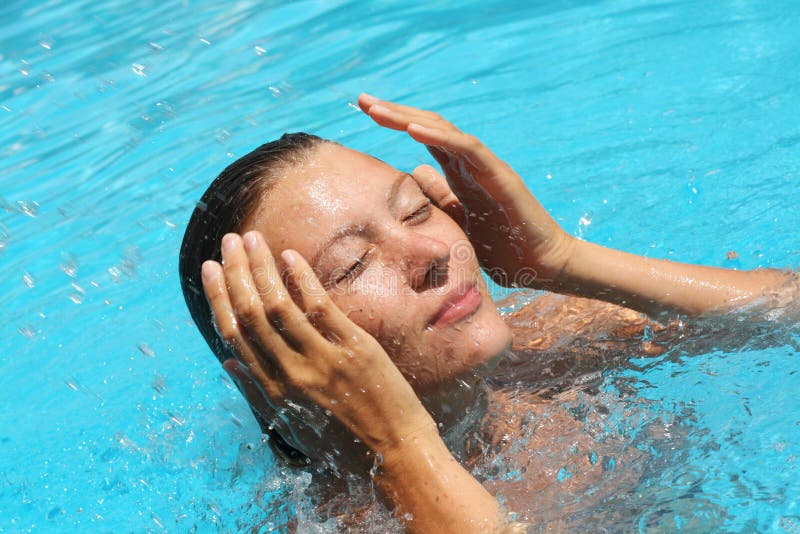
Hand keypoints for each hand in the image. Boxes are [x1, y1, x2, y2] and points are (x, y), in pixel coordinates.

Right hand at [201, 231, 436, 467]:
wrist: (396, 456)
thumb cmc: (345, 443)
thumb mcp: (292, 424)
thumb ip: (257, 391)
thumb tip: (226, 362)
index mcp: (274, 392)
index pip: (235, 335)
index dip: (219, 298)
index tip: (209, 270)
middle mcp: (291, 374)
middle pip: (252, 315)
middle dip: (236, 274)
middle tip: (228, 242)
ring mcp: (323, 361)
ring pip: (279, 306)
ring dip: (262, 268)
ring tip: (251, 238)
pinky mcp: (354, 349)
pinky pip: (320, 308)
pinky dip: (302, 279)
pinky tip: (290, 256)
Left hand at [358, 93, 574, 287]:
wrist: (542, 264)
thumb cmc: (503, 247)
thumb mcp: (457, 221)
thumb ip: (438, 196)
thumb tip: (413, 173)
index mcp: (460, 170)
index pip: (424, 135)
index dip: (396, 121)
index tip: (364, 111)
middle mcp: (471, 162)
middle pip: (429, 125)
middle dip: (394, 112)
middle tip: (361, 100)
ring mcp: (486, 165)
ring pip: (445, 130)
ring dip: (409, 118)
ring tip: (378, 110)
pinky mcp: (500, 176)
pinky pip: (467, 149)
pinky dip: (439, 136)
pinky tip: (412, 129)